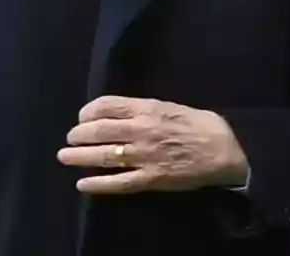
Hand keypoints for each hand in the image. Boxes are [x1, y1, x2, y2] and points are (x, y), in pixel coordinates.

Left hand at [58, 96, 248, 193]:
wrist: (224, 150)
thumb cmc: (201, 124)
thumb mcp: (172, 106)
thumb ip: (146, 109)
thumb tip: (121, 112)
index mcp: (148, 109)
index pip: (108, 105)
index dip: (88, 111)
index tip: (82, 117)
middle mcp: (142, 130)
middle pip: (99, 130)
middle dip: (78, 134)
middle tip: (69, 138)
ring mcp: (144, 156)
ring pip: (103, 156)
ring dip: (79, 156)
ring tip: (65, 157)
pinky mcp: (149, 179)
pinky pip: (118, 183)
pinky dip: (97, 184)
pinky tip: (83, 184)